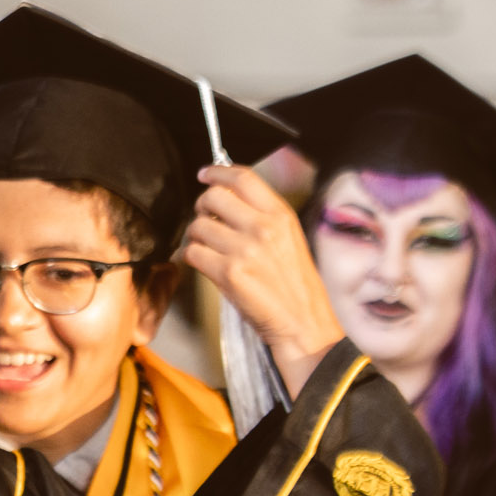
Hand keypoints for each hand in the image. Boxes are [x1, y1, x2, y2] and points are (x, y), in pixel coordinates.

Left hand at [180, 165, 347, 397]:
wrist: (303, 322)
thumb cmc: (296, 285)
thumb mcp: (290, 240)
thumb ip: (262, 217)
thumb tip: (226, 199)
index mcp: (281, 216)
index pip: (243, 178)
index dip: (218, 172)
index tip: (206, 174)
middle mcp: (263, 228)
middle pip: (212, 197)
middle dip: (202, 207)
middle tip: (206, 219)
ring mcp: (244, 250)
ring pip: (198, 226)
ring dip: (197, 237)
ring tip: (209, 249)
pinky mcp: (228, 274)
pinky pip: (193, 253)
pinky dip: (192, 258)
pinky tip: (204, 264)